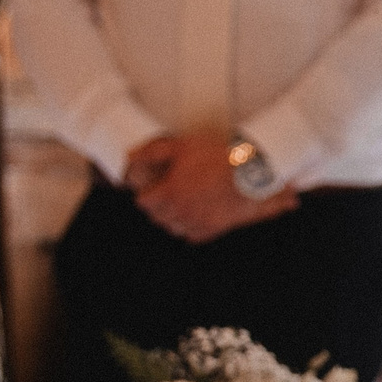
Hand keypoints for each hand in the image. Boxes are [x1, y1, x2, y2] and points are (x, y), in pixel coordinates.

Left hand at [132, 132, 297, 243]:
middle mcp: (181, 211)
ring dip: (173, 217)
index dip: (147, 192)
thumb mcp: (181, 146)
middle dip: (158, 206)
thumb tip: (130, 158)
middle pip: (157, 217)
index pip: (144, 202)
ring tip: (181, 204)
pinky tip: (196, 214)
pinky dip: (190, 227)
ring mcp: (197, 222)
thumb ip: (151, 152)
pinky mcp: (213, 229)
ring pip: (173, 228)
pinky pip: (192, 235)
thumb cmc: (216, 157)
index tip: (153, 187)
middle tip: (167, 193)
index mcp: (169, 193)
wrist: (251, 173)